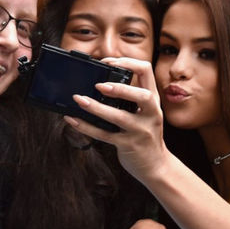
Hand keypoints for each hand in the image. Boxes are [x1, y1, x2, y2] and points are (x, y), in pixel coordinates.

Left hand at [64, 58, 167, 182]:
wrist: (156, 166)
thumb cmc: (146, 136)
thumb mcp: (145, 113)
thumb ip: (132, 98)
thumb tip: (102, 83)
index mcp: (153, 101)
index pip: (146, 71)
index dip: (128, 62)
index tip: (109, 62)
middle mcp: (150, 114)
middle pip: (142, 95)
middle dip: (121, 88)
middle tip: (100, 85)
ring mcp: (140, 131)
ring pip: (119, 117)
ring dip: (96, 107)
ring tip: (79, 100)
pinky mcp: (128, 145)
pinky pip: (104, 135)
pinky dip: (86, 126)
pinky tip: (73, 119)